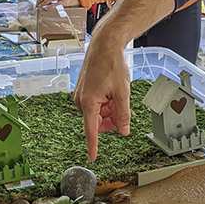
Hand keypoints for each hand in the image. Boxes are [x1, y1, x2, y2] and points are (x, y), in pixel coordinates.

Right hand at [73, 36, 131, 160]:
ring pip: (97, 114)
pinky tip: (111, 92)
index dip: (93, 146)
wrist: (104, 44)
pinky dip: (104, 103)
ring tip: (117, 95)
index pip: (91, 131)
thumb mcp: (122, 93)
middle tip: (122, 108)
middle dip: (110, 120)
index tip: (92, 159)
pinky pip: (94, 105)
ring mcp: (80, 95)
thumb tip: (123, 131)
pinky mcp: (83, 90)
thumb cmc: (112, 65)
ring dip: (108, 111)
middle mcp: (80, 101)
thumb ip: (123, 115)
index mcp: (88, 103)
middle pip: (97, 123)